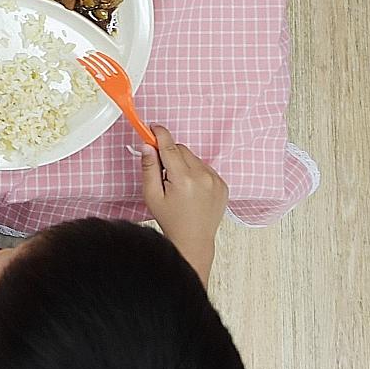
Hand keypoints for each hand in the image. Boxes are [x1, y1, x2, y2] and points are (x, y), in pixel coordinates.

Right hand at [141, 124, 227, 276]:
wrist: (194, 240)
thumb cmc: (171, 220)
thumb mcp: (152, 194)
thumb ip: (149, 168)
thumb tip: (147, 146)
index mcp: (183, 179)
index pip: (169, 145)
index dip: (159, 134)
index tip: (152, 128)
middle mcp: (203, 177)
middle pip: (181, 149)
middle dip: (169, 154)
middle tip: (162, 171)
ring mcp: (215, 180)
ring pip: (193, 158)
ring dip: (183, 163)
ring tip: (178, 184)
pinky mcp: (223, 185)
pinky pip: (205, 167)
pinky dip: (196, 172)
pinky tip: (190, 188)